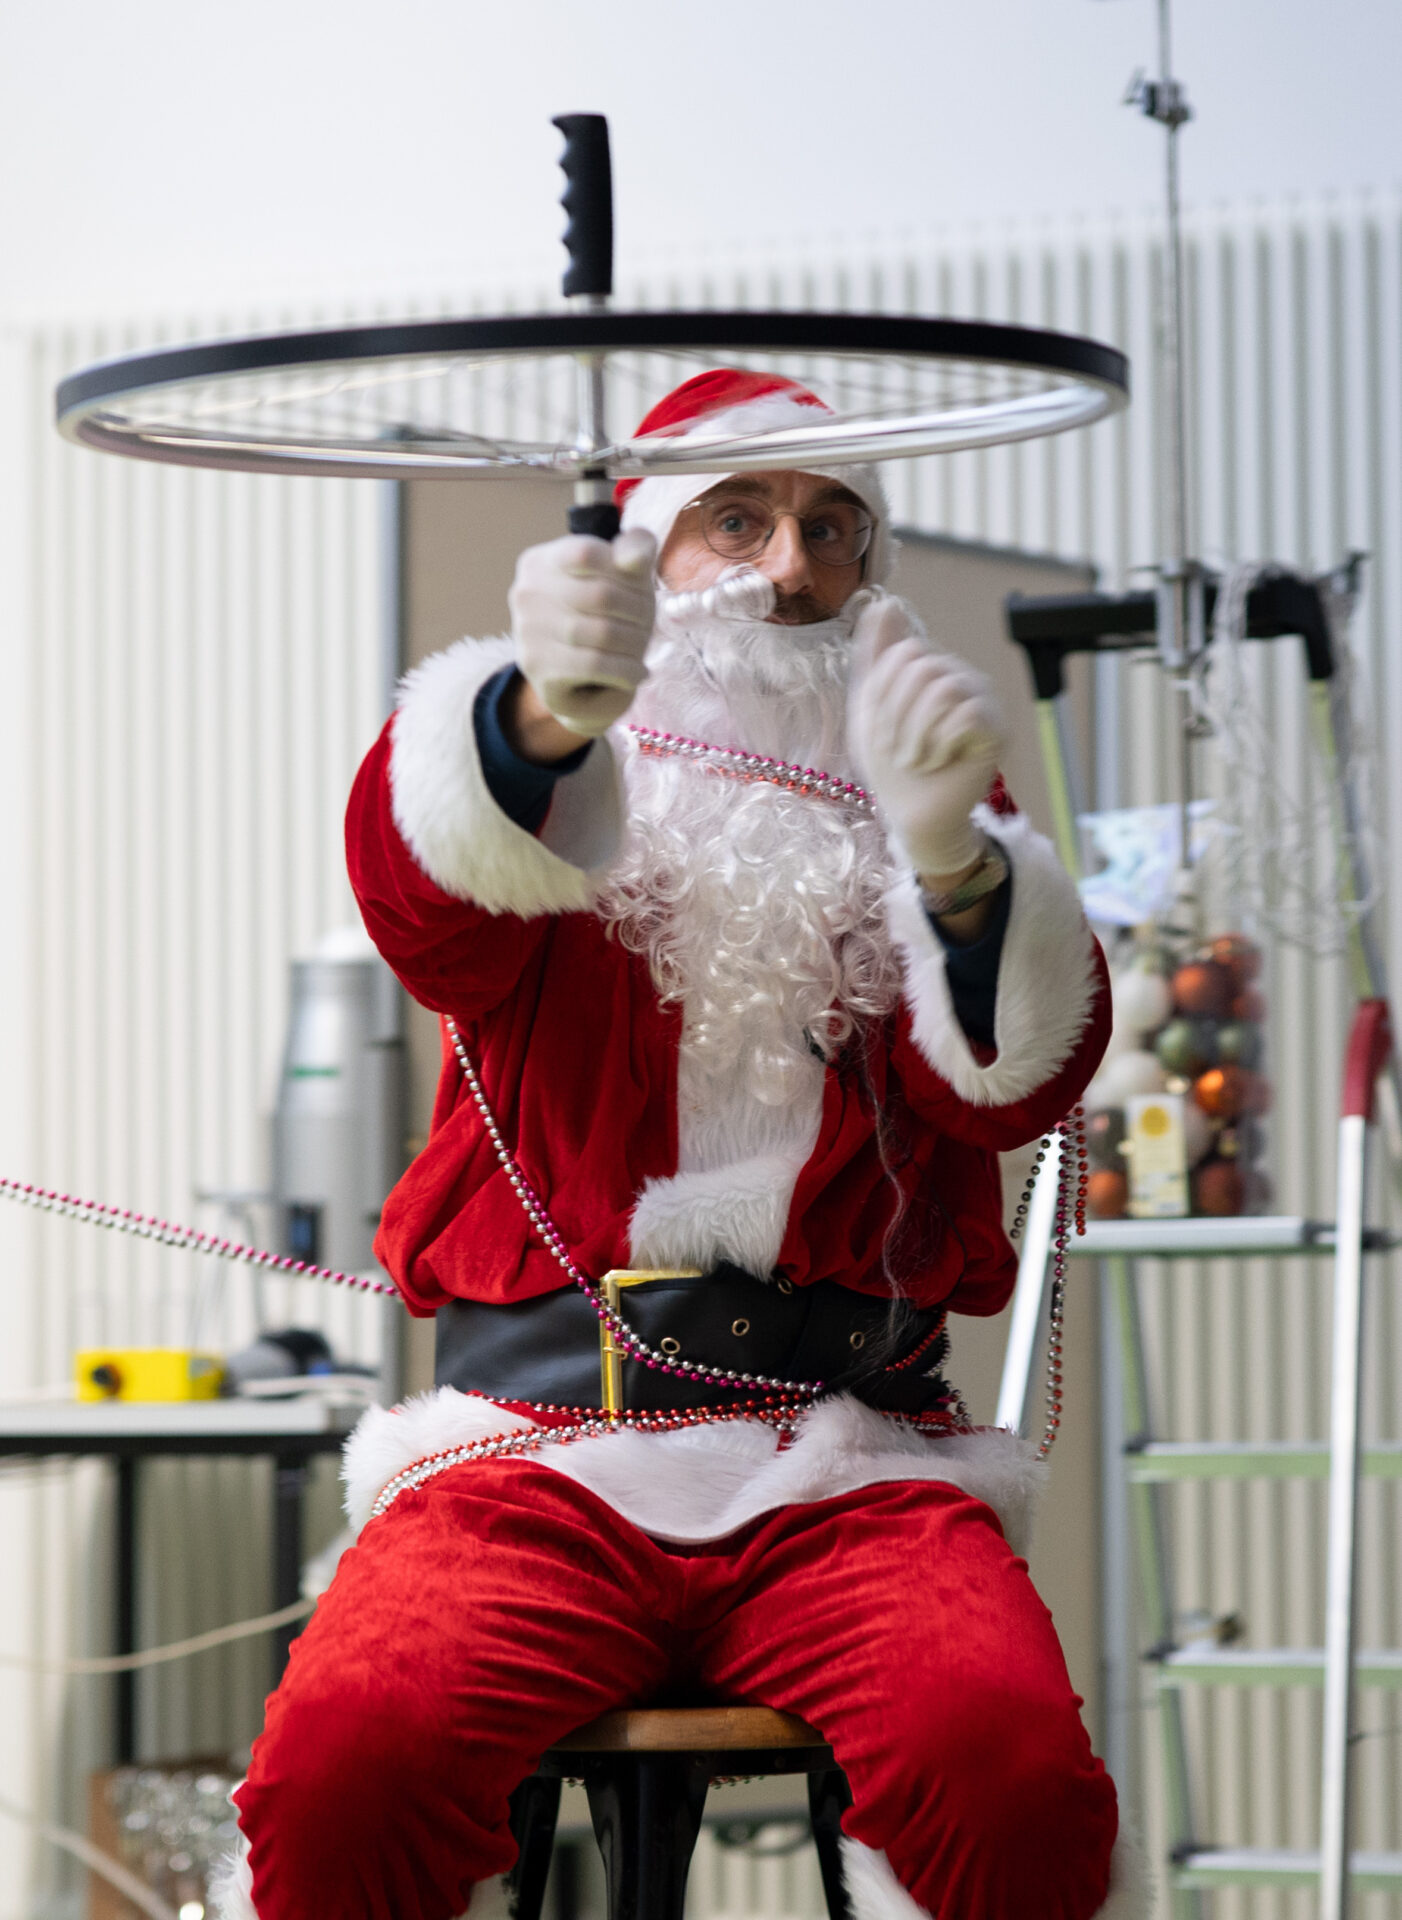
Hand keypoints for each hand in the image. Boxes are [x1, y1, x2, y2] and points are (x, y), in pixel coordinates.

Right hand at [509, 530, 656, 737]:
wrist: (580, 684)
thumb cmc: (606, 618)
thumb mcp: (626, 576)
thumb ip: (636, 550)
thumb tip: (633, 558)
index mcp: (540, 562)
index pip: (587, 552)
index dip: (626, 572)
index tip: (640, 590)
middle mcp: (526, 593)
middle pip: (601, 595)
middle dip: (638, 612)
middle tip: (648, 626)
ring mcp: (527, 632)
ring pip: (601, 632)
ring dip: (635, 643)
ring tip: (641, 650)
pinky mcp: (538, 668)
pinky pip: (594, 664)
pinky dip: (626, 669)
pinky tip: (636, 672)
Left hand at [848, 598, 1005, 878]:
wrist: (911, 814)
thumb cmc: (890, 761)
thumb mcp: (871, 703)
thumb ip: (876, 653)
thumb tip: (885, 601)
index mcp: (931, 667)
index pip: (903, 653)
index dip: (883, 693)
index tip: (881, 730)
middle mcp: (961, 676)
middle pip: (922, 667)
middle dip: (896, 715)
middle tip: (897, 749)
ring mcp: (982, 700)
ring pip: (943, 689)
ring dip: (915, 733)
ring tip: (915, 758)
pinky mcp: (997, 729)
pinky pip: (966, 715)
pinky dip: (940, 743)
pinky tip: (939, 761)